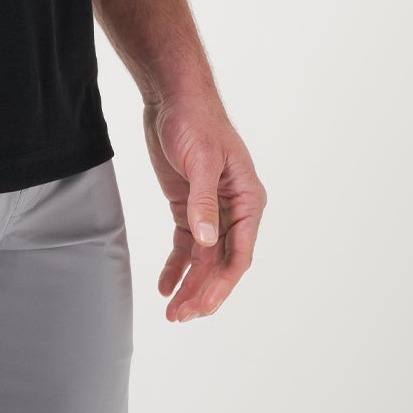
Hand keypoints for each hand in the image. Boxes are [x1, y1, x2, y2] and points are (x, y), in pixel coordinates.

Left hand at [142, 90, 266, 322]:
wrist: (171, 95)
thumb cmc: (195, 119)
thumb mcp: (200, 159)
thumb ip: (203, 202)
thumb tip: (207, 242)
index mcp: (248, 200)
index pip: (239, 253)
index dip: (222, 284)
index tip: (203, 306)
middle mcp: (234, 210)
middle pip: (221, 262)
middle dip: (203, 291)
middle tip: (181, 317)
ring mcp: (210, 210)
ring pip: (203, 258)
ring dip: (189, 284)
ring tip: (172, 312)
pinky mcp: (188, 206)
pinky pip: (186, 245)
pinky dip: (177, 265)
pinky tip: (165, 285)